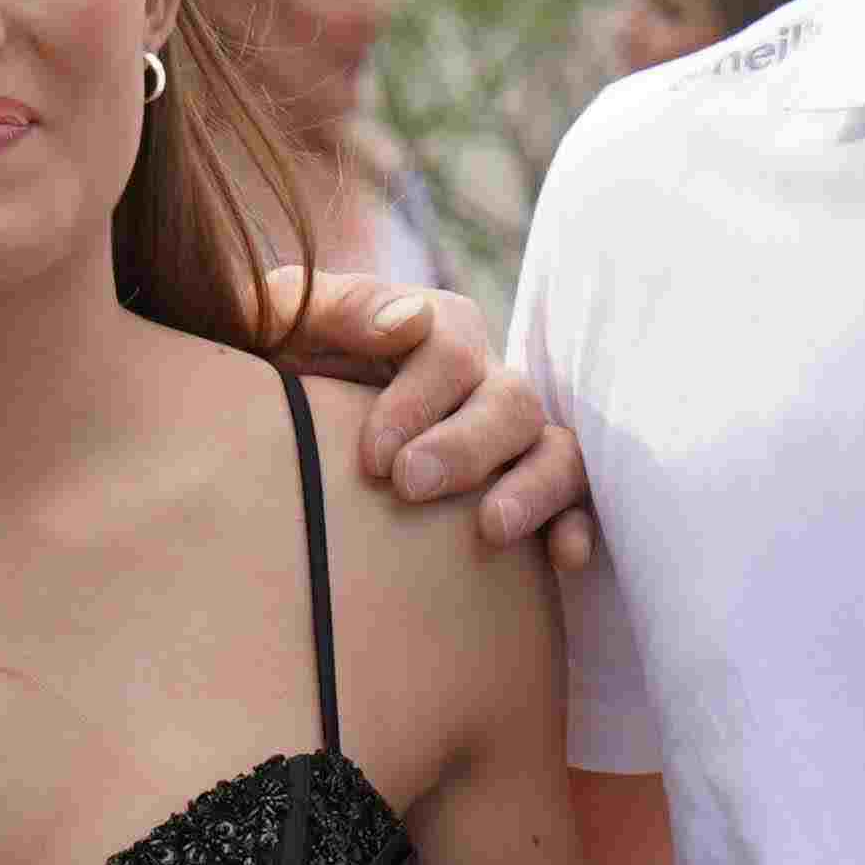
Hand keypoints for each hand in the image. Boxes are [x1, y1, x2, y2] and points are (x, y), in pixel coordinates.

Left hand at [262, 271, 598, 567]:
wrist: (293, 423)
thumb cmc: (287, 369)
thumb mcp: (287, 324)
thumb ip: (336, 308)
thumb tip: (406, 322)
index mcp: (435, 332)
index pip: (450, 346)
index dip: (418, 399)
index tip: (374, 456)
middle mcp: (486, 382)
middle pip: (510, 399)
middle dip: (465, 445)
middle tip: (412, 485)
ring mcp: (516, 439)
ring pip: (556, 449)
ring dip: (533, 485)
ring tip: (492, 528)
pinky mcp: (533, 492)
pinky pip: (576, 504)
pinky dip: (575, 524)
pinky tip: (562, 557)